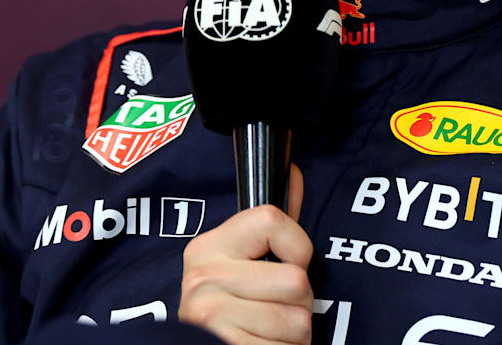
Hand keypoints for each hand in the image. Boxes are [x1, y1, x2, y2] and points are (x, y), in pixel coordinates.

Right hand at [179, 165, 312, 344]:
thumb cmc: (233, 311)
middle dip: (300, 304)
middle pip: (296, 280)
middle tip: (275, 311)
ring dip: (294, 335)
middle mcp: (201, 278)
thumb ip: (273, 226)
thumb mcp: (244, 263)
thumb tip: (294, 174)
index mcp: (207, 247)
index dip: (297, 247)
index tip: (285, 264)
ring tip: (268, 333)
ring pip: (298, 321)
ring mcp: (208, 315)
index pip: (271, 219)